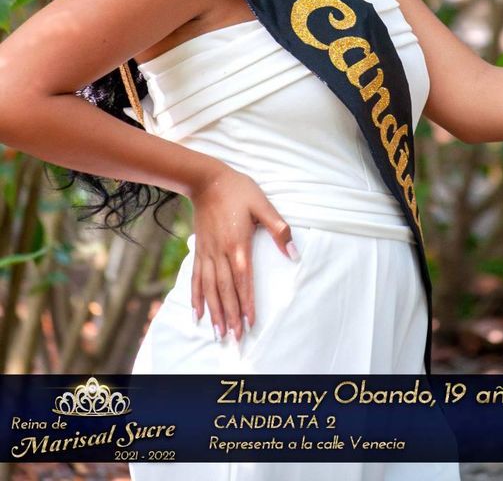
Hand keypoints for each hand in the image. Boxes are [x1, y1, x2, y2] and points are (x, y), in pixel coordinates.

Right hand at [189, 164, 298, 342]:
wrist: (207, 180)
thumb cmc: (238, 190)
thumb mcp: (262, 205)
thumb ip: (278, 229)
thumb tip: (294, 253)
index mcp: (238, 244)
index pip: (243, 279)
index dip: (247, 302)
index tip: (250, 322)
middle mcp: (221, 252)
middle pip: (225, 289)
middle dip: (231, 314)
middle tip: (235, 337)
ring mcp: (207, 252)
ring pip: (209, 287)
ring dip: (214, 311)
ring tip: (217, 332)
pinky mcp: (199, 249)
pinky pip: (195, 277)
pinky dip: (196, 296)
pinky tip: (197, 313)